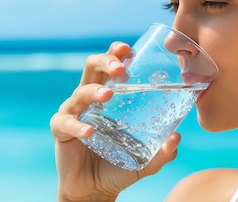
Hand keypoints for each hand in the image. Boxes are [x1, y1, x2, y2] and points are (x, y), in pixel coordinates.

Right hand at [50, 42, 180, 200]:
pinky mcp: (60, 130)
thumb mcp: (145, 160)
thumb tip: (176, 138)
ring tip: (107, 95)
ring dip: (94, 91)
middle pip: (92, 67)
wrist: (94, 191)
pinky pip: (65, 122)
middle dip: (105, 61)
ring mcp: (73, 112)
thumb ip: (162, 152)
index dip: (117, 53)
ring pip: (79, 92)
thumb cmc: (118, 167)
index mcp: (108, 96)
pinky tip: (88, 132)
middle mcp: (89, 98)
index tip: (129, 49)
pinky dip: (76, 126)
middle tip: (120, 68)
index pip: (110, 66)